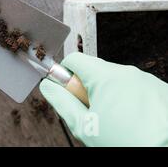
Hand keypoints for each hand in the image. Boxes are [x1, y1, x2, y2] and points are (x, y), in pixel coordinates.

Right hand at [40, 52, 167, 145]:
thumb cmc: (128, 144)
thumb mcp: (84, 127)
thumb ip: (61, 102)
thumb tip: (48, 86)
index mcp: (106, 76)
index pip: (74, 60)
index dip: (65, 77)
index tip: (68, 94)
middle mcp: (128, 72)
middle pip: (95, 71)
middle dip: (88, 90)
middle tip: (93, 115)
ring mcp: (147, 80)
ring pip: (116, 81)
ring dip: (110, 96)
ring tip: (117, 123)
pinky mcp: (162, 90)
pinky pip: (136, 89)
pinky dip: (131, 102)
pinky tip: (134, 122)